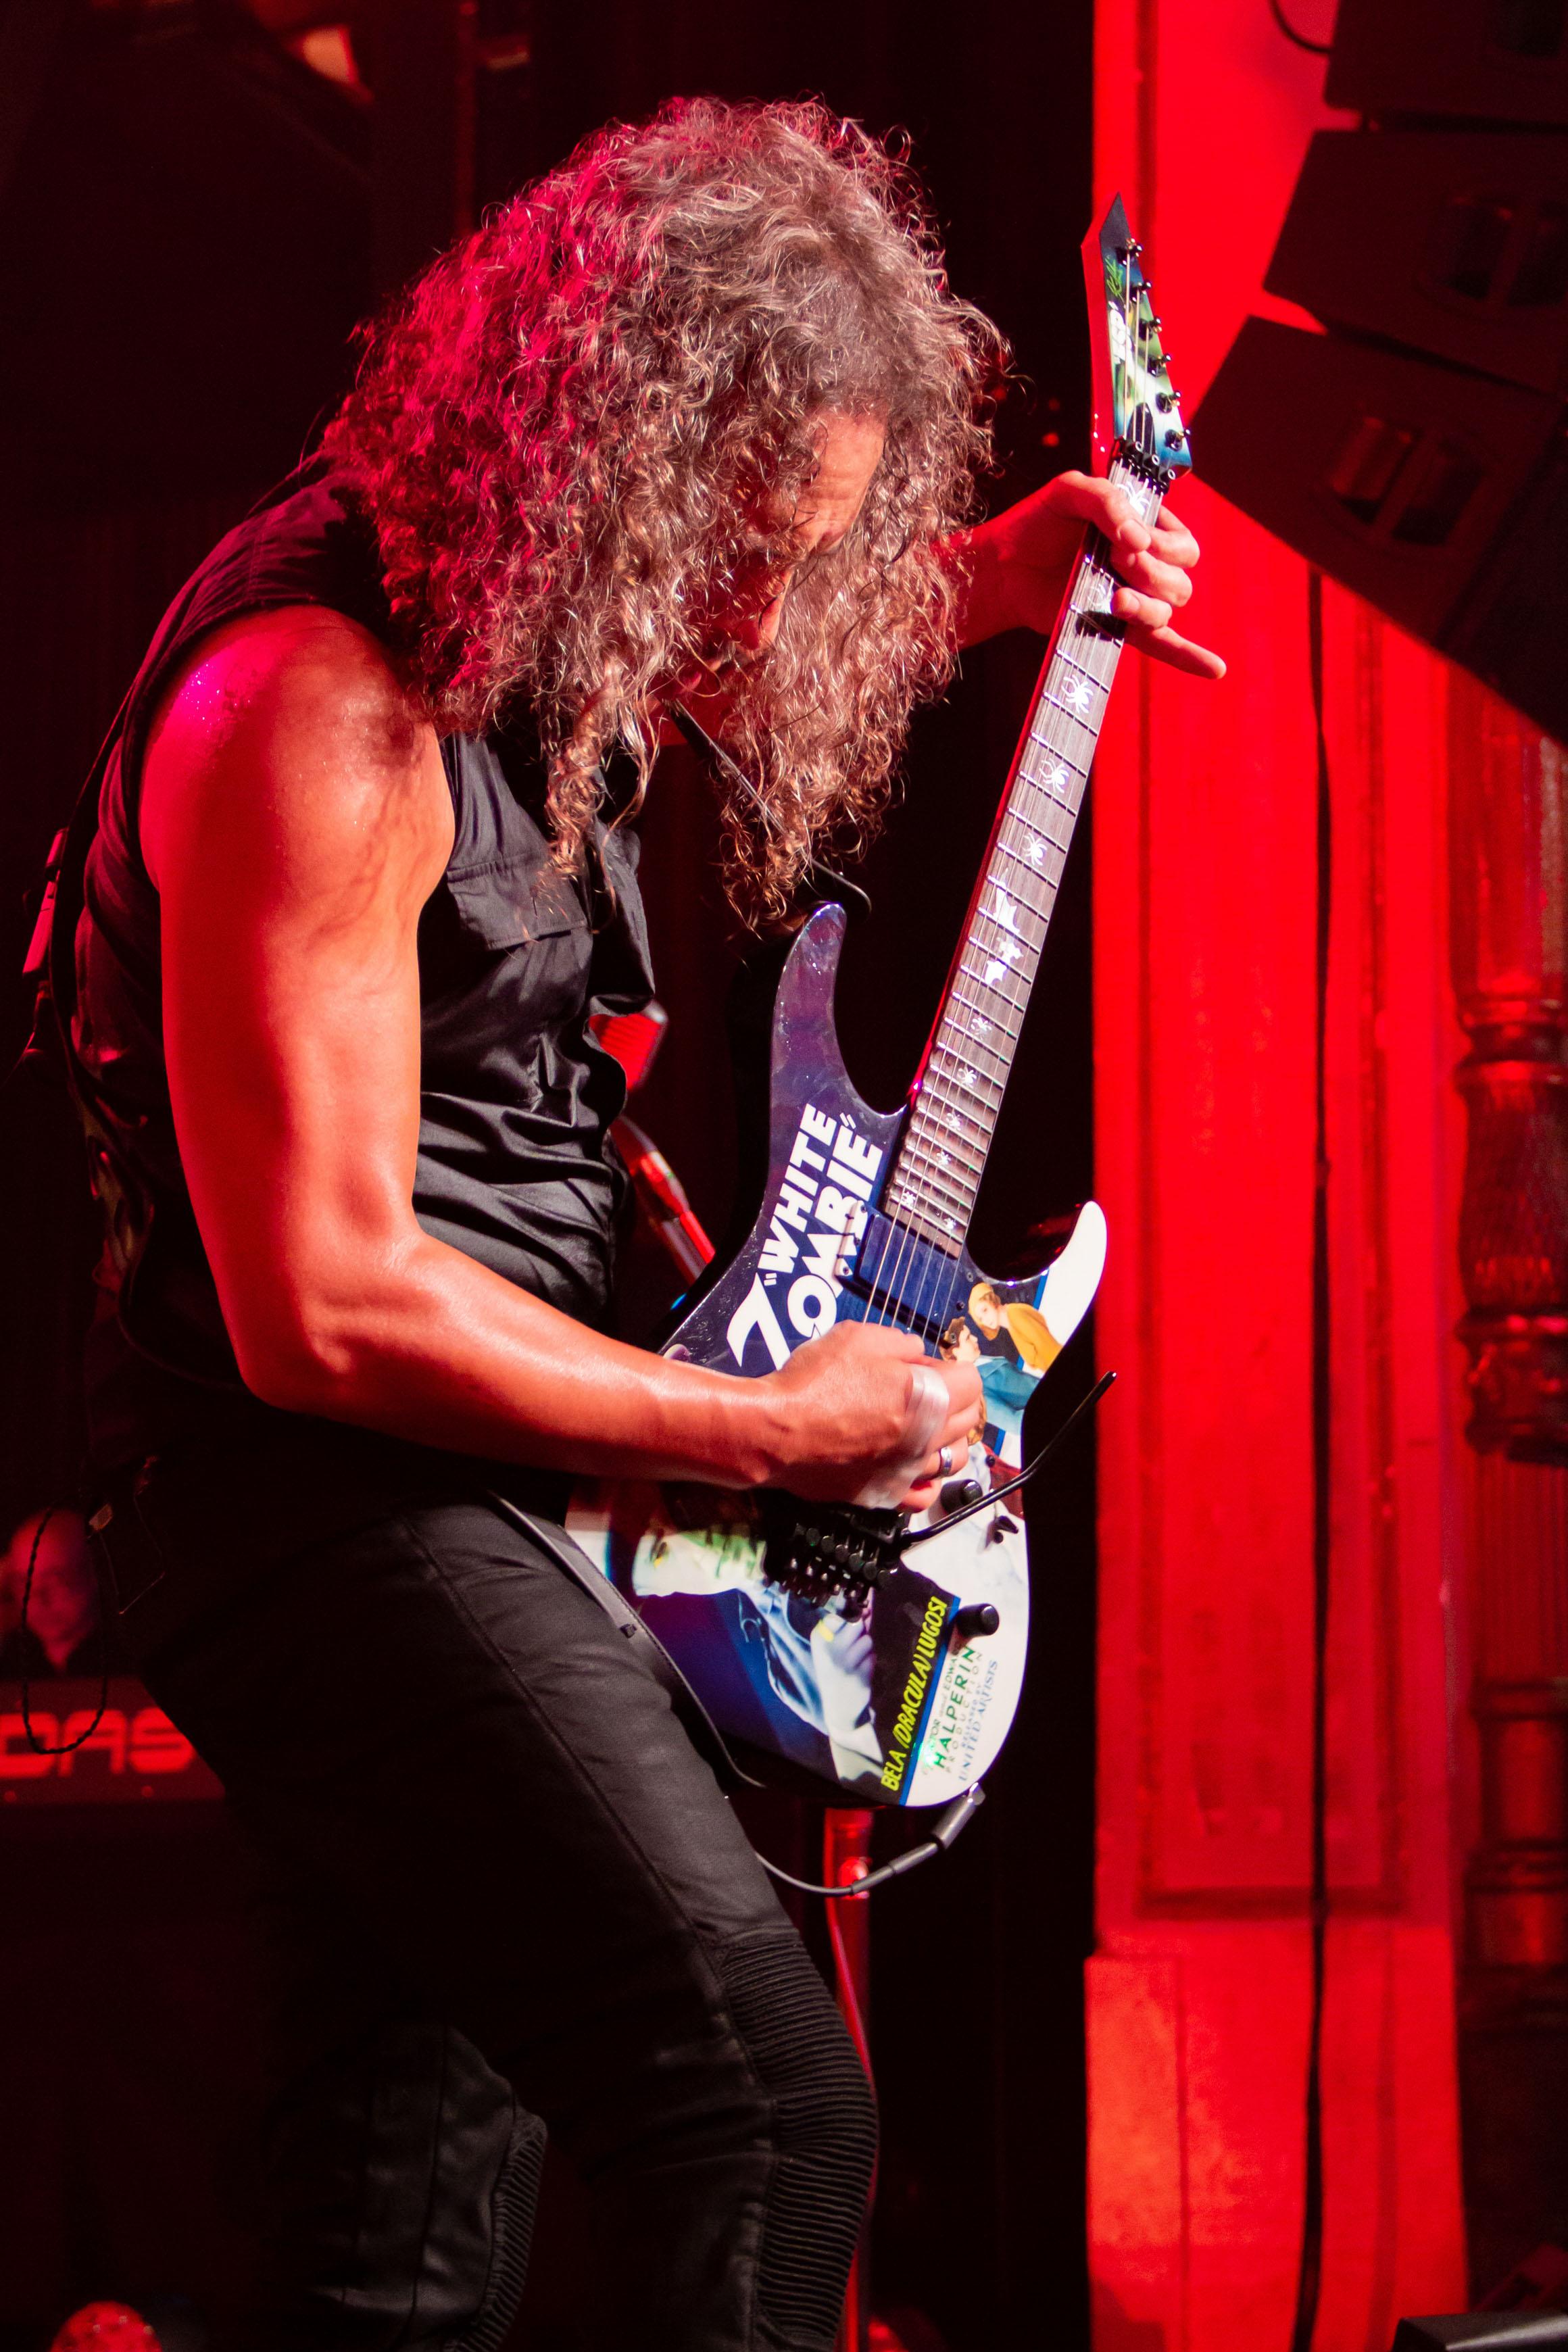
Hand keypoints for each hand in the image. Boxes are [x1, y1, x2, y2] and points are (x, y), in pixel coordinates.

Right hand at [759, 1322, 982, 1512]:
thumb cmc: (815, 1380)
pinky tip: (913, 1464)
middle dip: (956, 1399)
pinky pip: (926, 1494)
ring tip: (923, 1427)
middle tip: (925, 1390)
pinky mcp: (886, 1494)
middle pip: (968, 1418)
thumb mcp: (859, 1337)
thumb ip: (902, 1344)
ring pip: (955, 1458)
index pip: (972, 1381)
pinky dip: (928, 1478)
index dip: (950, 1367)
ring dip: (948, 1438)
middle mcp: (927, 1438)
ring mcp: (908, 1470)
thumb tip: (920, 1358)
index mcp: (927, 1396)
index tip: (925, 1365)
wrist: (775, 1432)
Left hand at [958, 470, 1224, 679]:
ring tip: (1114, 597)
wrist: (1002, 565)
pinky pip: (1162, 646)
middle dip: (1153, 571)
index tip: (1125, 537)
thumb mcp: (1070, 492)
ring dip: (1147, 603)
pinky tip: (1214, 668)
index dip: (1163, 542)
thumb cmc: (1037, 523)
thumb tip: (1139, 540)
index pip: (1182, 543)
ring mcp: (1133, 599)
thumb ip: (1108, 500)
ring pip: (1168, 610)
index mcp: (1146, 529)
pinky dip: (1189, 658)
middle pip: (1181, 579)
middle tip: (1115, 560)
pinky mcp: (1115, 628)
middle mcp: (1146, 566)